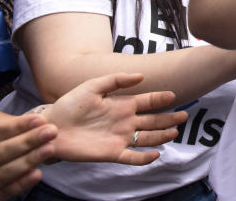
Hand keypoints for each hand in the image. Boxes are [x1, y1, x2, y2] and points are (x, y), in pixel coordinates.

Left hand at [43, 73, 187, 164]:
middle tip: (184, 116)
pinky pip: (132, 157)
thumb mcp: (92, 86)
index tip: (173, 95)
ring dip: (161, 136)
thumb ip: (116, 80)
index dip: (160, 99)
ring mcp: (119, 138)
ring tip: (175, 133)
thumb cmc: (70, 104)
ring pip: (147, 138)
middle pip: (152, 121)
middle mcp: (124, 121)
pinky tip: (155, 155)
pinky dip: (144, 158)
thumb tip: (141, 76)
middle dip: (168, 118)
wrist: (51, 127)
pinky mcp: (111, 153)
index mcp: (121, 104)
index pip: (147, 101)